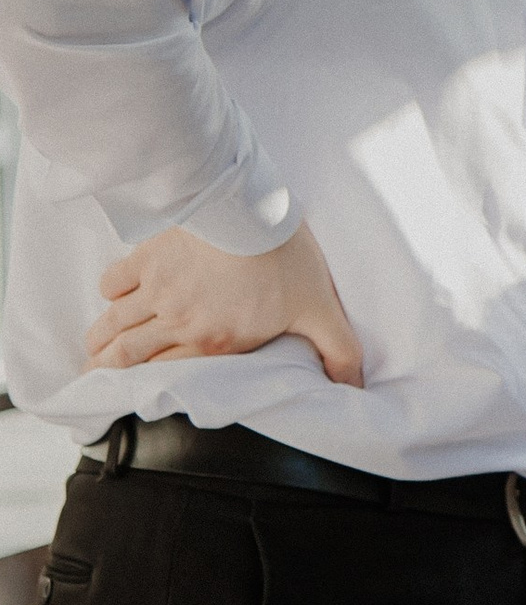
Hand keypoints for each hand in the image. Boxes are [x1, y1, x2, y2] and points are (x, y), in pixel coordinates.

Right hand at [84, 219, 363, 386]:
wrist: (251, 210)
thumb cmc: (286, 260)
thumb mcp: (321, 310)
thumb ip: (338, 351)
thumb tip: (354, 385)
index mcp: (214, 341)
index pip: (165, 374)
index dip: (143, 387)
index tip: (129, 394)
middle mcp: (177, 322)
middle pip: (126, 354)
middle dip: (105, 369)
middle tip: (92, 376)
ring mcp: (157, 290)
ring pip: (113, 322)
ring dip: (99, 338)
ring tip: (92, 348)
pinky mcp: (147, 258)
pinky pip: (113, 281)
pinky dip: (108, 291)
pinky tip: (111, 295)